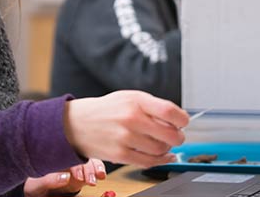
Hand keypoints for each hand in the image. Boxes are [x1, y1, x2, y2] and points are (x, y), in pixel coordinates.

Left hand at [23, 159, 106, 196]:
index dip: (75, 163)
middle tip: (90, 179)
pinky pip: (94, 165)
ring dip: (96, 167)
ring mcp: (77, 161)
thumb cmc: (35, 185)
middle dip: (88, 166)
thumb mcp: (37, 185)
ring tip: (99, 176)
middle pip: (81, 154)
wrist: (39, 190)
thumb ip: (50, 180)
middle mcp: (67, 155)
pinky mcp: (84, 169)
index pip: (67, 151)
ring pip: (89, 158)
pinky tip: (101, 174)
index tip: (78, 175)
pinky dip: (99, 168)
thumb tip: (65, 177)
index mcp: (54, 154)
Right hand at [64, 90, 188, 167]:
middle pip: (170, 134)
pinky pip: (148, 162)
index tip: (183, 122)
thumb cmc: (106, 110)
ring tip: (162, 144)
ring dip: (167, 149)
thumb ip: (152, 106)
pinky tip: (163, 156)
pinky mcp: (120, 154)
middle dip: (179, 137)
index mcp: (136, 101)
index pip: (170, 111)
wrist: (76, 124)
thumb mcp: (128, 97)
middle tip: (177, 136)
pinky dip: (160, 160)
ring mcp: (125, 138)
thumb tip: (177, 119)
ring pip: (161, 149)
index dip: (183, 119)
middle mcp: (131, 118)